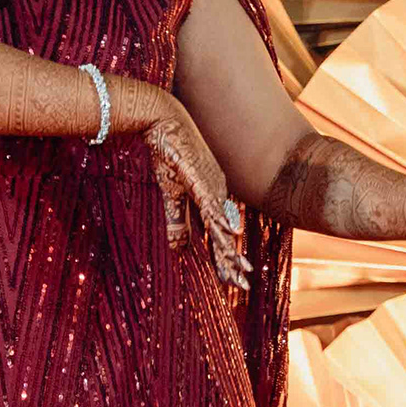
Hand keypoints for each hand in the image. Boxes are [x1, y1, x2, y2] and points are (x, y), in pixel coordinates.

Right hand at [109, 76, 250, 292]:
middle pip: (226, 235)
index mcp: (210, 198)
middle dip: (233, 263)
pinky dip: (220, 219)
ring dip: (230, 249)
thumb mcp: (170, 194)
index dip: (225, 259)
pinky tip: (231, 234)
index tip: (233, 281)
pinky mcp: (199, 176)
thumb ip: (177, 221)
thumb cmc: (167, 152)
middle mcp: (216, 194)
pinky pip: (210, 202)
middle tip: (244, 288)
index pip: (219, 236)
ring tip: (242, 272)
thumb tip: (178, 250)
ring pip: (222, 224)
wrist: (161, 118)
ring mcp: (210, 185)